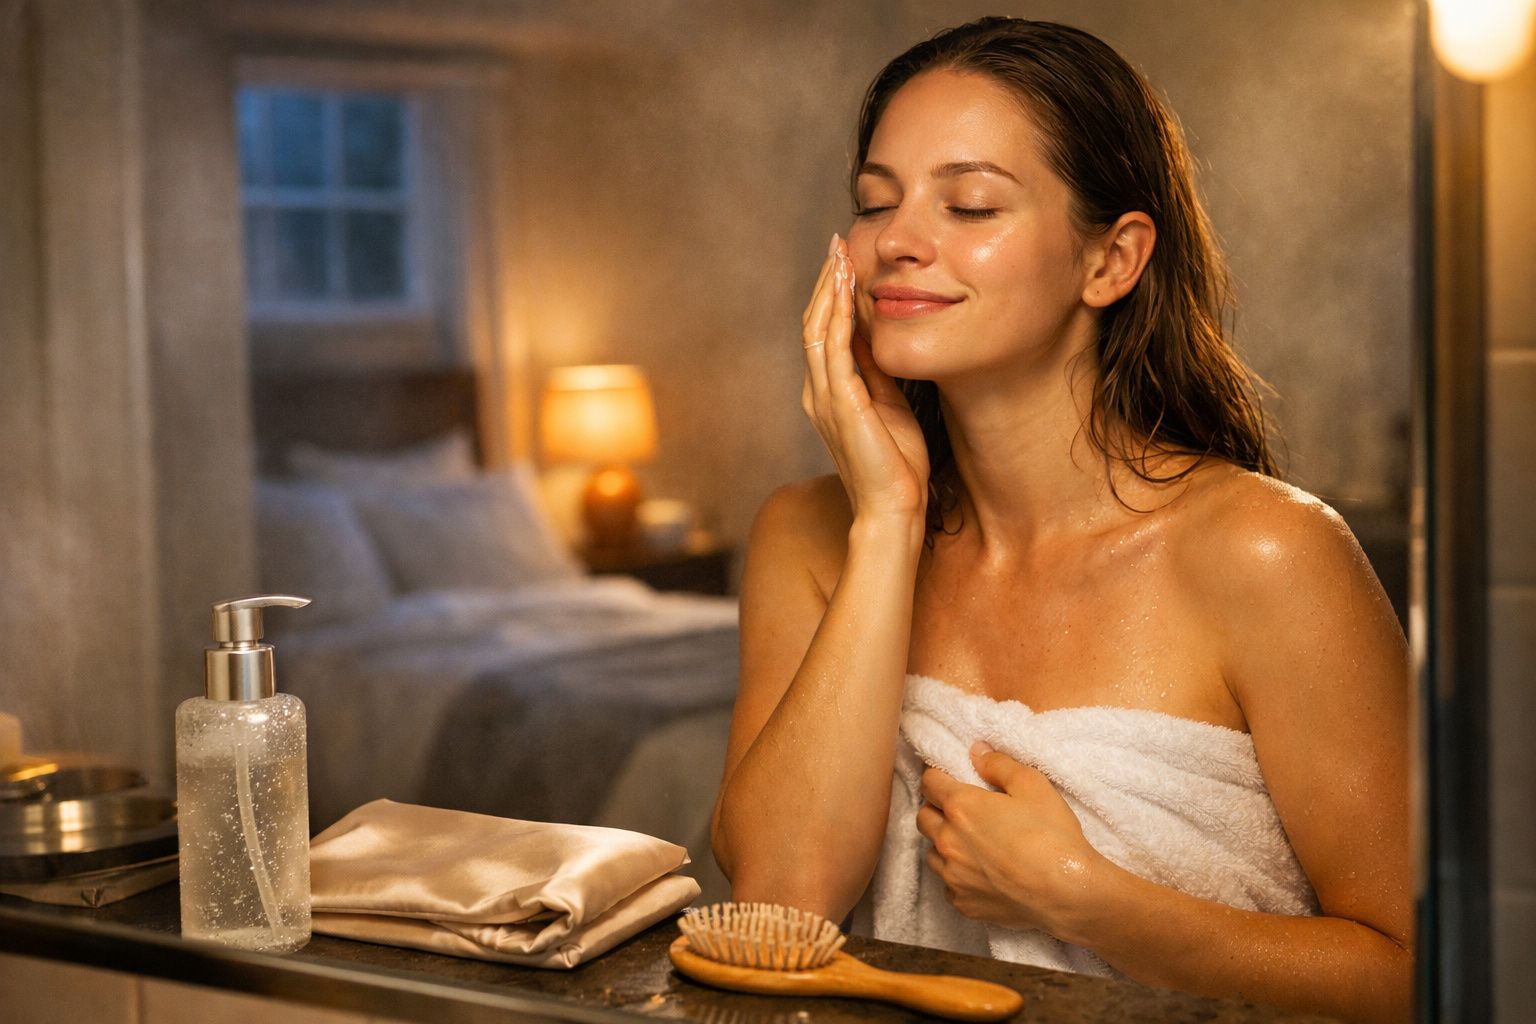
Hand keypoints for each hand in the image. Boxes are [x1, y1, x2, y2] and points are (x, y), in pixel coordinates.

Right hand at [801, 234, 928, 524]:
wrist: (894, 510)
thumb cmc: (897, 465)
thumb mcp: (890, 405)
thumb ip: (879, 372)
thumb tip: (883, 334)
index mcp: (828, 393)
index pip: (824, 331)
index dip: (832, 294)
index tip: (845, 260)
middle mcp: (817, 392)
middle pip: (814, 323)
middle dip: (826, 281)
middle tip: (837, 244)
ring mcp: (824, 398)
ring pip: (818, 330)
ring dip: (829, 290)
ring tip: (840, 255)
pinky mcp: (840, 405)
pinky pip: (834, 350)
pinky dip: (839, 317)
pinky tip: (849, 291)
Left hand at [916, 742, 1102, 936]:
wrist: (1068, 893)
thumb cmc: (1052, 836)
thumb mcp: (1032, 785)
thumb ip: (999, 764)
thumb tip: (976, 752)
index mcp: (961, 807)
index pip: (929, 783)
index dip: (937, 777)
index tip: (948, 779)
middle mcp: (948, 841)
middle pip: (923, 818)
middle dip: (936, 809)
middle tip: (961, 810)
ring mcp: (953, 876)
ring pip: (932, 853)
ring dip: (943, 844)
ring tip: (970, 843)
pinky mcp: (963, 903)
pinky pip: (948, 884)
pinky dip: (957, 876)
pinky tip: (981, 873)